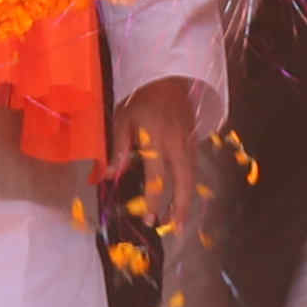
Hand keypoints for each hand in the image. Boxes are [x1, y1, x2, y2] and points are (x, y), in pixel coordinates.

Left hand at [115, 78, 207, 241]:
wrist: (167, 78)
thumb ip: (119, 148)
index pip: (157, 177)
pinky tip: (182, 197)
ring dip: (186, 199)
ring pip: (191, 177)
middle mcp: (176, 145)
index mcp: (156, 140)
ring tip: (178, 219)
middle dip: (181, 207)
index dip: (155, 201)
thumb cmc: (140, 99)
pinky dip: (188, 185)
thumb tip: (112, 176)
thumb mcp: (122, 119)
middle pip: (184, 182)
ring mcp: (188, 143)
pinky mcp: (193, 141)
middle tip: (175, 227)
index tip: (150, 218)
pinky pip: (192, 168)